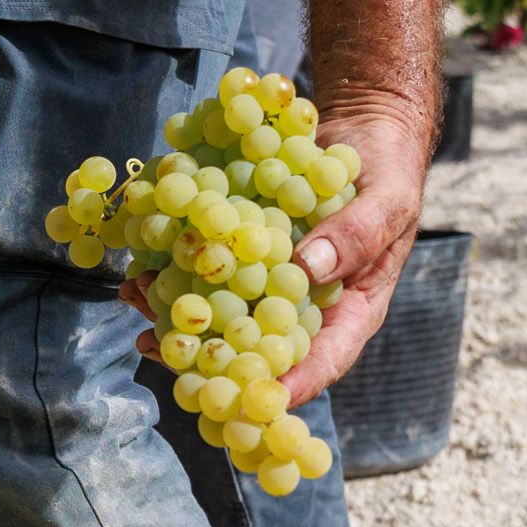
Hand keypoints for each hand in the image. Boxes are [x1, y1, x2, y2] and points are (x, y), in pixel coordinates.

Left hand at [122, 98, 431, 407]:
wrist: (361, 127)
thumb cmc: (387, 170)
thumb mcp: (388, 200)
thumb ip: (357, 235)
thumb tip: (308, 267)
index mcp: (350, 309)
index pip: (324, 360)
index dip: (290, 385)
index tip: (254, 399)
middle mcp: (303, 303)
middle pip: (261, 347)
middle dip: (214, 360)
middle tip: (172, 363)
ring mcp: (268, 277)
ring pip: (224, 313)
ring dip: (179, 316)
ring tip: (138, 307)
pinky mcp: (241, 249)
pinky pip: (207, 269)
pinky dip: (174, 274)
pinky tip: (138, 275)